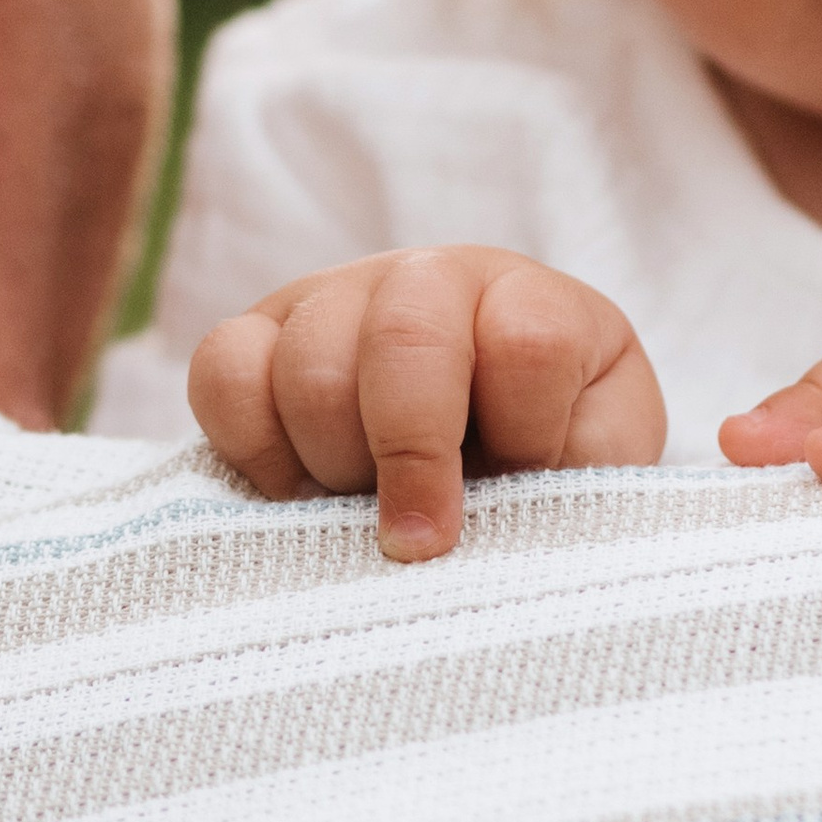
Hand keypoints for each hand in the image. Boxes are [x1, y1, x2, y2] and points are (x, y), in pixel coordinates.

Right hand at [190, 248, 665, 559]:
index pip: (529, 338)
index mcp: (533, 300)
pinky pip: (222, 371)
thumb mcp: (598, 467)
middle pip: (405, 336)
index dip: (522, 435)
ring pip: (309, 362)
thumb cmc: (549, 462)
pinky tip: (297, 491)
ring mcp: (337, 297)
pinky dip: (254, 446)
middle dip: (409, 456)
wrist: (484, 451)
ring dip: (337, 463)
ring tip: (366, 508)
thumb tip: (519, 512)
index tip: (516, 500)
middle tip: (417, 544)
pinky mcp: (259, 334)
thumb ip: (583, 472)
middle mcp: (432, 278)